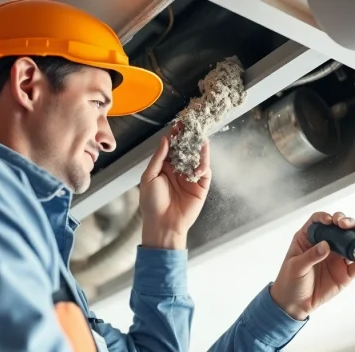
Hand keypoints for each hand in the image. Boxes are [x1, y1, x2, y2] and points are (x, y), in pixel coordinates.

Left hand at [139, 134, 210, 248]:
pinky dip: (204, 164)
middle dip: (188, 138)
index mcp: (165, 168)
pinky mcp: (201, 187)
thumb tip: (165, 140)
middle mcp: (179, 171)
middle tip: (191, 125)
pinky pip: (205, 172)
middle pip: (186, 150)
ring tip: (200, 137)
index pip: (172, 148)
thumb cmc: (151, 202)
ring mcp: (190, 178)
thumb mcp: (149, 176)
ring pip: (197, 159)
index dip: (175, 137)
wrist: (162, 224)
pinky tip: (200, 160)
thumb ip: (159, 157)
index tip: (178, 124)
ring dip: (199, 148)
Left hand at [271, 211, 354, 320]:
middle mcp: (326, 243)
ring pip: (353, 240)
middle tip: (347, 225)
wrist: (295, 304)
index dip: (326, 217)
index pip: (318, 221)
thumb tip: (325, 245)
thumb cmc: (290, 281)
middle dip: (347, 222)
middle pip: (340, 226)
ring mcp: (337, 256)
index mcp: (309, 238)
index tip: (331, 221)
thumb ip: (310, 256)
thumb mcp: (295, 267)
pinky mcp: (346, 271)